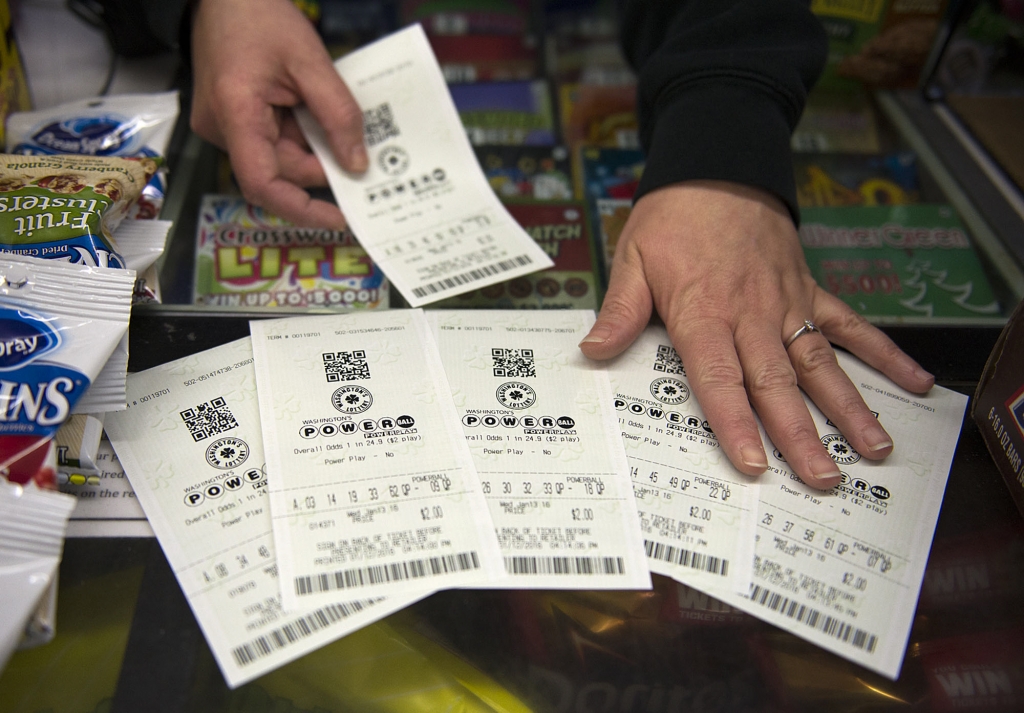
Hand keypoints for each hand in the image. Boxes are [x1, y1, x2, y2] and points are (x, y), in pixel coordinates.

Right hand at [190, 0, 365, 227]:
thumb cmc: (258, 14)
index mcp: (235, 113)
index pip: (264, 184)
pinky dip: (299, 133)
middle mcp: (221, 130)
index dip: (303, 209)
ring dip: (311, 144)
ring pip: (279, 157)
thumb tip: (357, 163)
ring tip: (330, 115)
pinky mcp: (232, 121)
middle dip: (320, 163)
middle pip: (280, 171)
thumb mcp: (310, 61)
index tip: (339, 218)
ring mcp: (223, 127)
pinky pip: (271, 141)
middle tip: (359, 152)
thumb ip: (337, 114)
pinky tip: (311, 110)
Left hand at [580, 181, 934, 488]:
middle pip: (777, 383)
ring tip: (874, 449)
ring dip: (848, 408)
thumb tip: (591, 352)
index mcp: (703, 313)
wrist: (718, 164)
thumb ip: (619, 311)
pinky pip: (850, 325)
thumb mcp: (633, 259)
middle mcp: (750, 315)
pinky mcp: (809, 290)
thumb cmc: (672, 218)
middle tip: (823, 480)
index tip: (754, 464)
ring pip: (821, 363)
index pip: (718, 378)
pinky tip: (912, 382)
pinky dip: (882, 353)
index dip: (735, 423)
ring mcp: (786, 304)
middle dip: (800, 436)